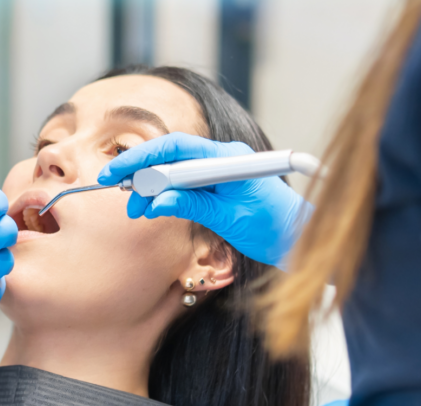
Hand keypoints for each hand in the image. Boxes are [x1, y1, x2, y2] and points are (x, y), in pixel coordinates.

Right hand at [97, 132, 310, 267]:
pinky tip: (152, 207)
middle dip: (142, 173)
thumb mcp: (231, 220)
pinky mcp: (220, 187)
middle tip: (118, 190)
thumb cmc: (277, 229)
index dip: (143, 158)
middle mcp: (224, 159)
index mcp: (229, 159)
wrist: (302, 242)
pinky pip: (186, 185)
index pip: (177, 148)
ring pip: (176, 173)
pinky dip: (167, 196)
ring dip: (152, 189)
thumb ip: (193, 206)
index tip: (119, 171)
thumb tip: (157, 201)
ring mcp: (221, 172)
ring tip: (134, 209)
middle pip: (172, 157)